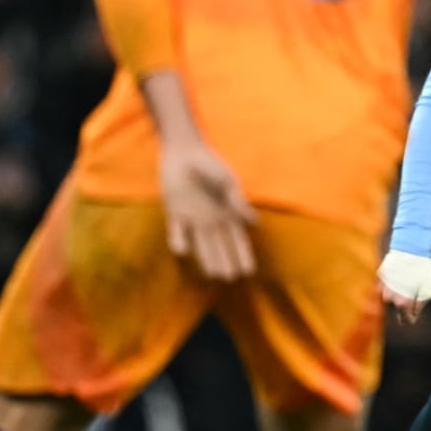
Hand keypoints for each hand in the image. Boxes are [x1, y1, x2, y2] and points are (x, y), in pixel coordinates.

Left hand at [161, 139, 256, 280]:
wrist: (184, 151)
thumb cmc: (209, 164)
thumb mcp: (227, 181)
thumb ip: (238, 202)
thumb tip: (255, 222)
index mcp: (226, 213)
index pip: (237, 239)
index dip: (243, 255)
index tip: (249, 271)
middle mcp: (211, 220)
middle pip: (220, 246)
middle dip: (226, 262)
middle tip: (231, 279)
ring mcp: (192, 218)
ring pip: (202, 245)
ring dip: (208, 259)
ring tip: (214, 275)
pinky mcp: (175, 212)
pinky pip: (177, 231)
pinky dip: (178, 240)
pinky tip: (182, 250)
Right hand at [378, 250, 430, 323]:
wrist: (409, 250)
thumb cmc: (421, 270)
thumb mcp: (428, 291)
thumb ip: (419, 307)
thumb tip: (413, 315)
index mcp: (402, 304)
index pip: (405, 321)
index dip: (412, 317)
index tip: (415, 311)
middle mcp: (389, 299)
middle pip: (396, 309)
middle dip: (403, 305)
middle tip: (412, 293)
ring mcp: (381, 288)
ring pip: (389, 298)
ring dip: (395, 295)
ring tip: (405, 284)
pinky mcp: (378, 278)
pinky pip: (384, 287)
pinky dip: (390, 286)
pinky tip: (398, 278)